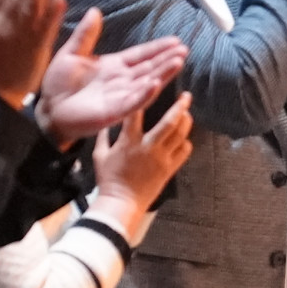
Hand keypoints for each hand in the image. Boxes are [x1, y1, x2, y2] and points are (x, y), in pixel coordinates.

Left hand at [35, 12, 187, 145]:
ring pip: (147, 83)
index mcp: (114, 66)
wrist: (47, 108)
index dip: (158, 48)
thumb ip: (85, 35)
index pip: (141, 55)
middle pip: (150, 68)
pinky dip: (144, 94)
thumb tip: (94, 10)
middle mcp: (122, 81)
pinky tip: (155, 85)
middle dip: (167, 59)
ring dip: (163, 74)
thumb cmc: (58, 84)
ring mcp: (120, 97)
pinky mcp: (114, 112)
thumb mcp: (71, 53)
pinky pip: (133, 103)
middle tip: (184, 49)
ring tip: (178, 62)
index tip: (176, 41)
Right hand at [92, 93, 193, 212]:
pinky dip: (186, 143)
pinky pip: (184, 152)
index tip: (151, 84)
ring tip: (187, 113)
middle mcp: (148, 147)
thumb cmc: (108, 180)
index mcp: (129, 141)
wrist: (121, 203)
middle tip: (186, 96)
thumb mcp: (99, 156)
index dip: (144, 97)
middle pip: (170, 122)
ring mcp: (161, 158)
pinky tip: (184, 138)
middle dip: (180, 106)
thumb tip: (104, 123)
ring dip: (186, 122)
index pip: (136, 113)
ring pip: (180, 135)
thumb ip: (103, 137)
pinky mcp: (169, 169)